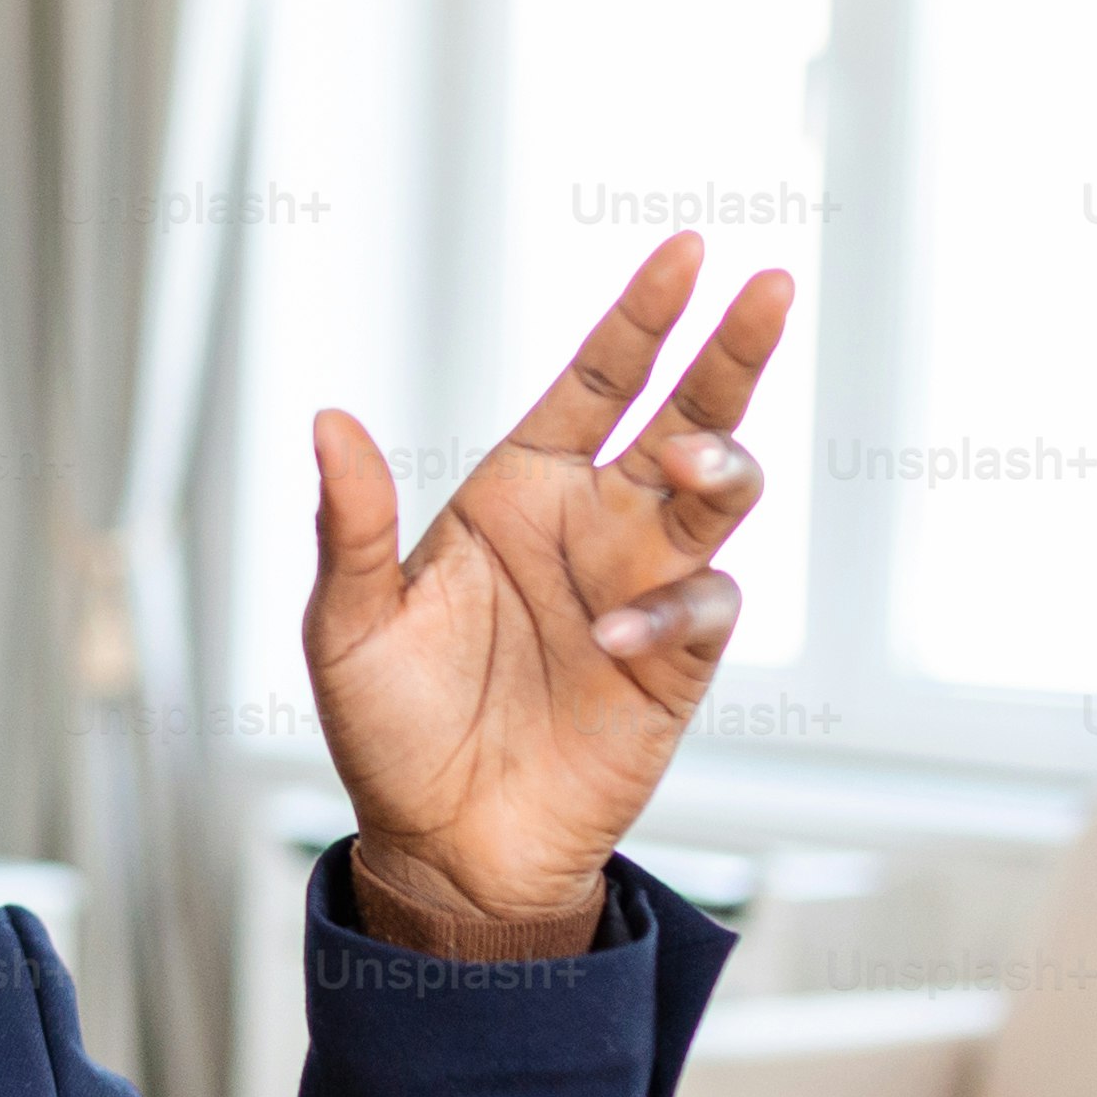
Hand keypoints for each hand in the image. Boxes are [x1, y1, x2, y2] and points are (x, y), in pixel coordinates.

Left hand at [302, 233, 790, 931]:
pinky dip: (674, 609)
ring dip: (719, 468)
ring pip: (717, 499)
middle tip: (769, 290)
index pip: (598, 382)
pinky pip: (705, 610)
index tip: (687, 251)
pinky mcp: (673, 664)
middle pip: (686, 417)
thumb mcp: (347, 621)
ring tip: (692, 460)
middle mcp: (593, 527)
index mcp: (519, 492)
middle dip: (730, 354)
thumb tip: (326, 419)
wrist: (440, 845)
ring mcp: (641, 591)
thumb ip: (350, 522)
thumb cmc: (389, 726)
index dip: (643, 318)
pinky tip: (614, 634)